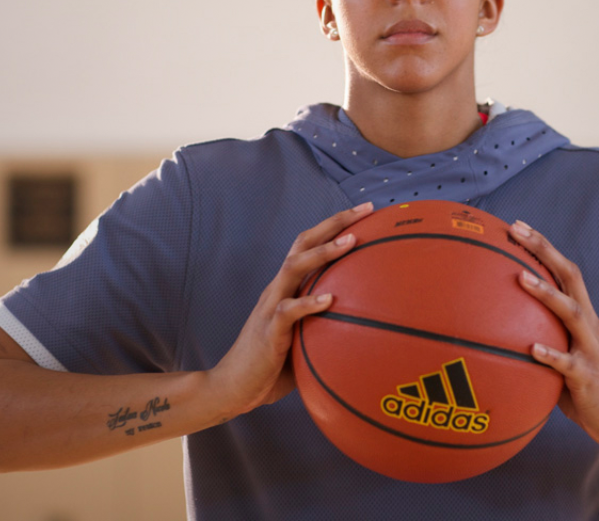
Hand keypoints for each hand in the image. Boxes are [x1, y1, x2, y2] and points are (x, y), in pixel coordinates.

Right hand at [209, 202, 372, 420]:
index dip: (334, 225)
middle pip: (303, 243)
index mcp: (286, 286)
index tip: (366, 211)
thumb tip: (365, 323)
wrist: (233, 388)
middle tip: (365, 210)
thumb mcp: (303, 337)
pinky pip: (287, 311)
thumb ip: (325, 322)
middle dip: (334, 223)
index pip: (309, 245)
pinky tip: (329, 300)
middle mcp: (278, 288)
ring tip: (351, 241)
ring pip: (294, 267)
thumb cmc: (272, 365)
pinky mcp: (268, 331)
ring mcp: (270, 306)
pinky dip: (308, 303)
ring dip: (323, 252)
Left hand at [510, 220, 598, 461]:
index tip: (516, 226)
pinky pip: (567, 363)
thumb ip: (537, 334)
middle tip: (517, 232)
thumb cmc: (580, 385)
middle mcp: (588, 324)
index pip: (564, 271)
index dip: (542, 246)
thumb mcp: (560, 353)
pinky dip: (550, 354)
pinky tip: (531, 348)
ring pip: (571, 312)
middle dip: (544, 251)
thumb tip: (494, 324)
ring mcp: (590, 348)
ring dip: (546, 294)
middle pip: (570, 276)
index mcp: (581, 315)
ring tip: (521, 277)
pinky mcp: (588, 376)